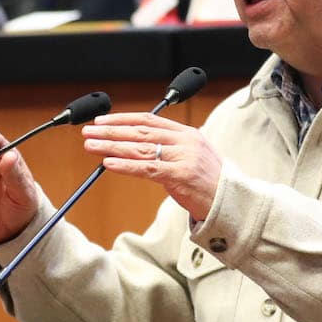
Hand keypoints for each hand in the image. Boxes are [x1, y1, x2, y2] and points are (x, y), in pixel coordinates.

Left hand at [82, 112, 221, 220]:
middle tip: (88, 130)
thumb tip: (142, 146)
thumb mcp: (195, 157)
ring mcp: (183, 157)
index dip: (122, 119)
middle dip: (110, 130)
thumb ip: (173, 148)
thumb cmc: (211, 183)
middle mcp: (185, 141)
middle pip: (140, 131)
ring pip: (139, 148)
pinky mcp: (180, 176)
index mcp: (187, 133)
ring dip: (111, 146)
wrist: (233, 202)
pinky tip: (107, 163)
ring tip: (91, 145)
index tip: (102, 121)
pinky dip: (124, 165)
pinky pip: (146, 169)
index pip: (149, 119)